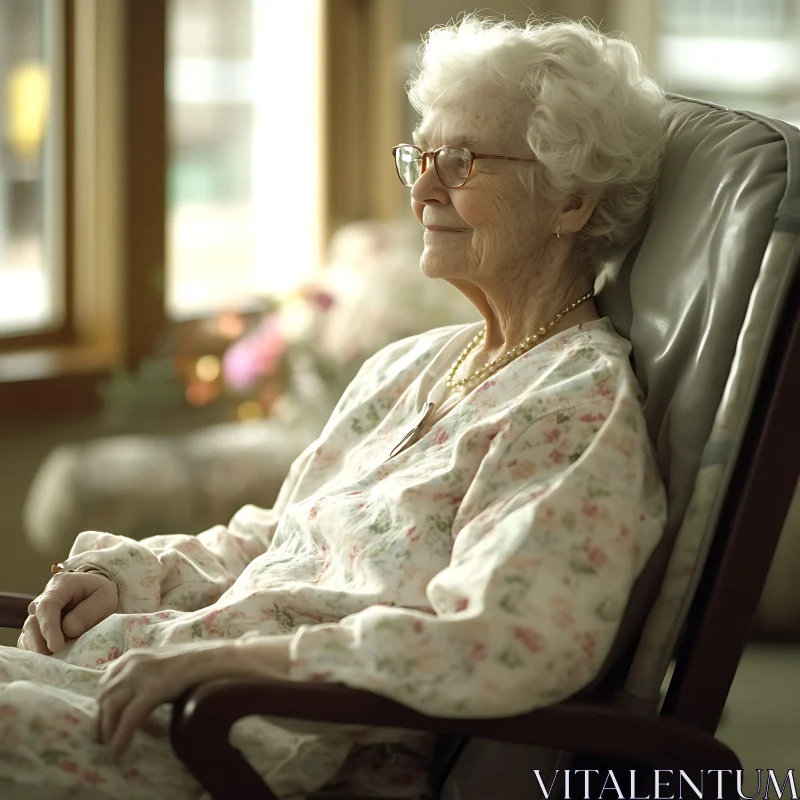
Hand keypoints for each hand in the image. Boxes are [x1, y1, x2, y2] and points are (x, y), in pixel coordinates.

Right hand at [19, 570, 118, 654]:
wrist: (94, 594)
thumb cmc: (100, 594)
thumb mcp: (105, 597)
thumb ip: (89, 612)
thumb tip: (69, 630)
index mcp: (60, 585)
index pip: (47, 606)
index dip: (49, 628)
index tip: (56, 647)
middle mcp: (41, 600)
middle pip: (32, 624)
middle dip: (40, 644)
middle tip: (54, 659)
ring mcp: (35, 616)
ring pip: (28, 636)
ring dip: (39, 651)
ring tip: (54, 662)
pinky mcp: (34, 631)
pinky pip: (29, 644)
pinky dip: (37, 655)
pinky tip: (49, 663)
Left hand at [96, 634, 292, 761]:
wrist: (223, 659)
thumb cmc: (199, 665)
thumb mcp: (165, 669)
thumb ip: (148, 680)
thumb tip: (137, 703)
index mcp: (134, 656)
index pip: (107, 685)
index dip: (108, 707)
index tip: (117, 724)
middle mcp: (132, 662)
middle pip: (104, 697)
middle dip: (105, 722)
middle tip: (110, 742)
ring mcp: (140, 674)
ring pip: (111, 710)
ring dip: (111, 733)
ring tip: (116, 751)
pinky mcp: (151, 690)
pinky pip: (128, 720)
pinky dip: (120, 739)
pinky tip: (119, 754)